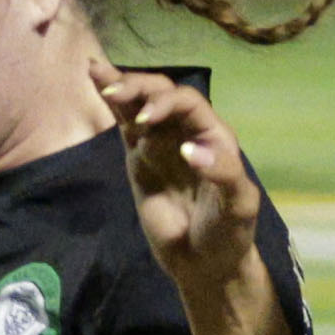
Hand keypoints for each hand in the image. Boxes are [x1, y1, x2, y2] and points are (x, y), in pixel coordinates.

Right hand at [100, 69, 265, 280]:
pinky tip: (96, 80)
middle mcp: (187, 131)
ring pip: (141, 103)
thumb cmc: (228, 232)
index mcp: (214, 134)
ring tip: (96, 72)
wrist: (205, 262)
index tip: (144, 120)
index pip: (188, 103)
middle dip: (138, 87)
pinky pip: (125, 124)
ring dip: (122, 86)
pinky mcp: (139, 158)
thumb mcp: (238, 205)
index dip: (165, 103)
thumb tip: (189, 150)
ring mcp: (161, 143)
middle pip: (162, 93)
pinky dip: (113, 104)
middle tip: (115, 93)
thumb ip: (222, 173)